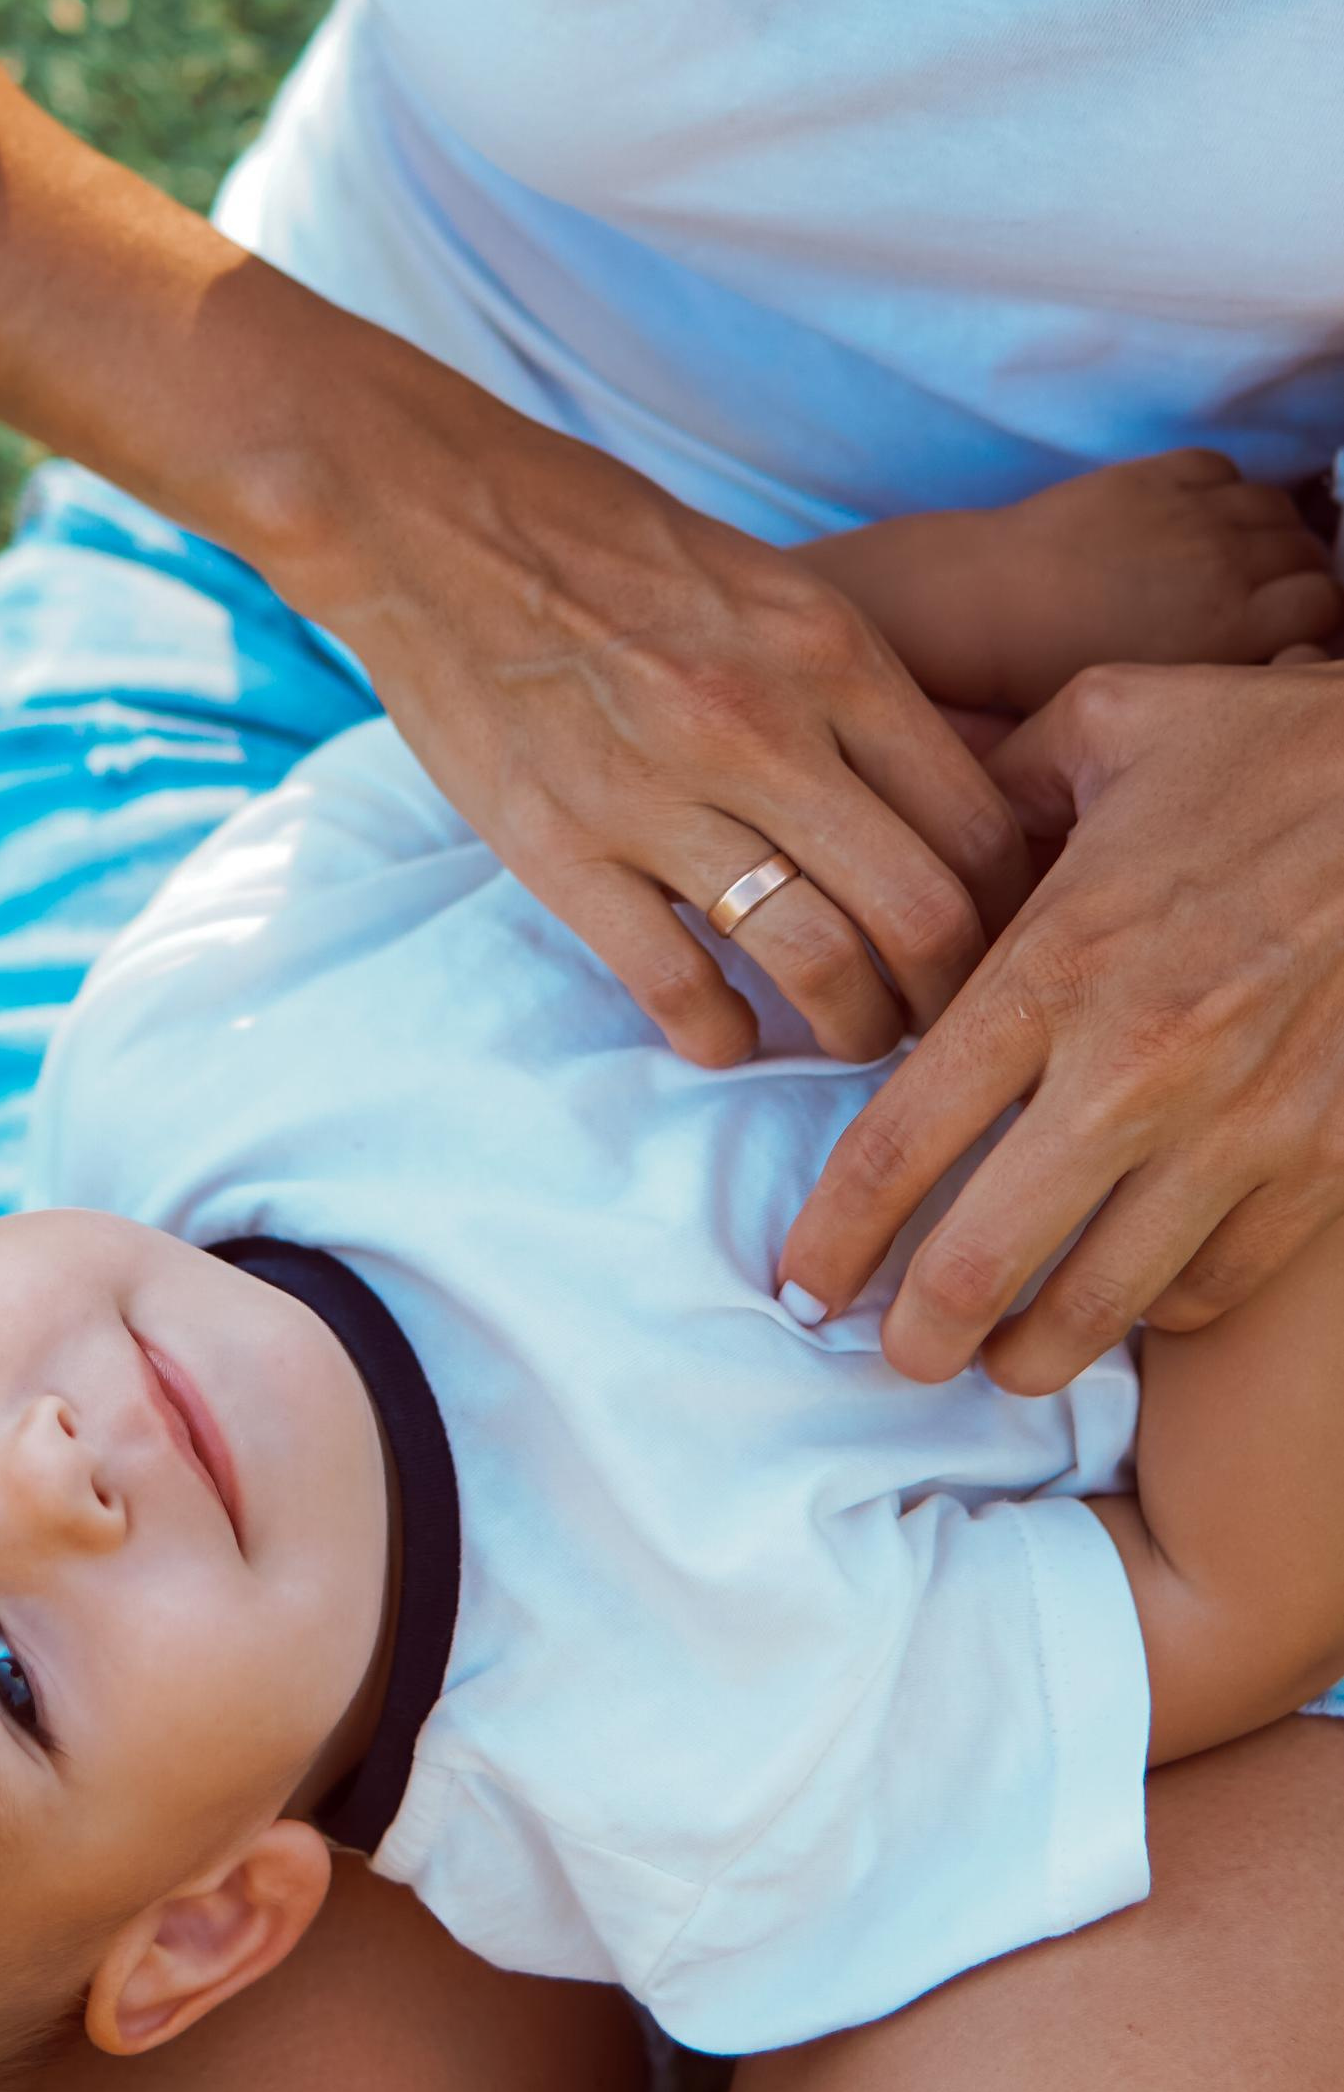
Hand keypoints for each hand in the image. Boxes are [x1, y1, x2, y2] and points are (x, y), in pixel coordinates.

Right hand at [280, 362, 1028, 1067]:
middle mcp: (762, 726)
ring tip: (848, 1036)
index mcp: (830, 654)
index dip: (1010, 911)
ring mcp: (659, 792)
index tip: (997, 944)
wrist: (431, 516)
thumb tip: (935, 803)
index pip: (978, 823)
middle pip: (923, 913)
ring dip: (851, 1028)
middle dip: (952, 995)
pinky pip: (678, 985)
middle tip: (942, 1018)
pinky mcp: (562, 848)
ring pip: (817, 964)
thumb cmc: (607, 542)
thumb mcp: (771, 585)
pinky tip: (729, 1036)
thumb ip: (851, 688)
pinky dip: (722, 1037)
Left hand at [779, 658, 1343, 1387]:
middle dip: (916, 1335)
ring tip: (997, 1363)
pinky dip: (1157, 1308)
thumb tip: (915, 819)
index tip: (800, 1284)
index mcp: (1054, 965)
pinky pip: (1215, 1283)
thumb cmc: (1268, 750)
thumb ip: (988, 785)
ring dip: (1032, 1354)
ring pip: (1103, 1304)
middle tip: (890, 1357)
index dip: (834, 1234)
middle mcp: (1135, 1067)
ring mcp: (1237, 1128)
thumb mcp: (1102, 728)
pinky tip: (1125, 1297)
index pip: (902, 1138)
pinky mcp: (1323, 1160)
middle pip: (983, 1258)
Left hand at [817, 445, 1339, 716]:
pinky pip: (1224, 470)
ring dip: (1269, 529)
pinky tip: (1200, 518)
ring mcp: (1189, 514)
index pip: (1327, 602)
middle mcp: (1223, 565)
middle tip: (1270, 593)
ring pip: (1274, 506)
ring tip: (1239, 556)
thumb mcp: (1155, 699)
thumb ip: (1228, 675)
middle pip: (1307, 551)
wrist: (983, 608)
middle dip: (1300, 572)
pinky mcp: (1152, 477)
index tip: (1298, 627)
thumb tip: (1272, 662)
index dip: (1319, 615)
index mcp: (1229, 630)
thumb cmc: (1058, 676)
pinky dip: (1225, 490)